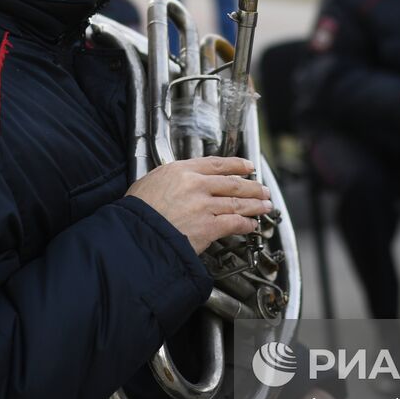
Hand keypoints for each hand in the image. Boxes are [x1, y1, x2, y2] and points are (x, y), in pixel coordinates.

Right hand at [126, 157, 270, 253]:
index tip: (248, 166)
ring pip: (238, 203)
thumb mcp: (150, 182)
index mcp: (181, 170)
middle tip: (263, 189)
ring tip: (265, 206)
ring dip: (255, 205)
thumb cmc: (137, 212)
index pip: (217, 163)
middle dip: (252, 187)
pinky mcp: (208, 228)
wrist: (134, 234)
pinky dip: (246, 225)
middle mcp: (196, 185)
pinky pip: (234, 223)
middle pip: (233, 184)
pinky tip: (251, 225)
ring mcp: (204, 206)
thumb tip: (180, 180)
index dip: (237, 165)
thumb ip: (171, 179)